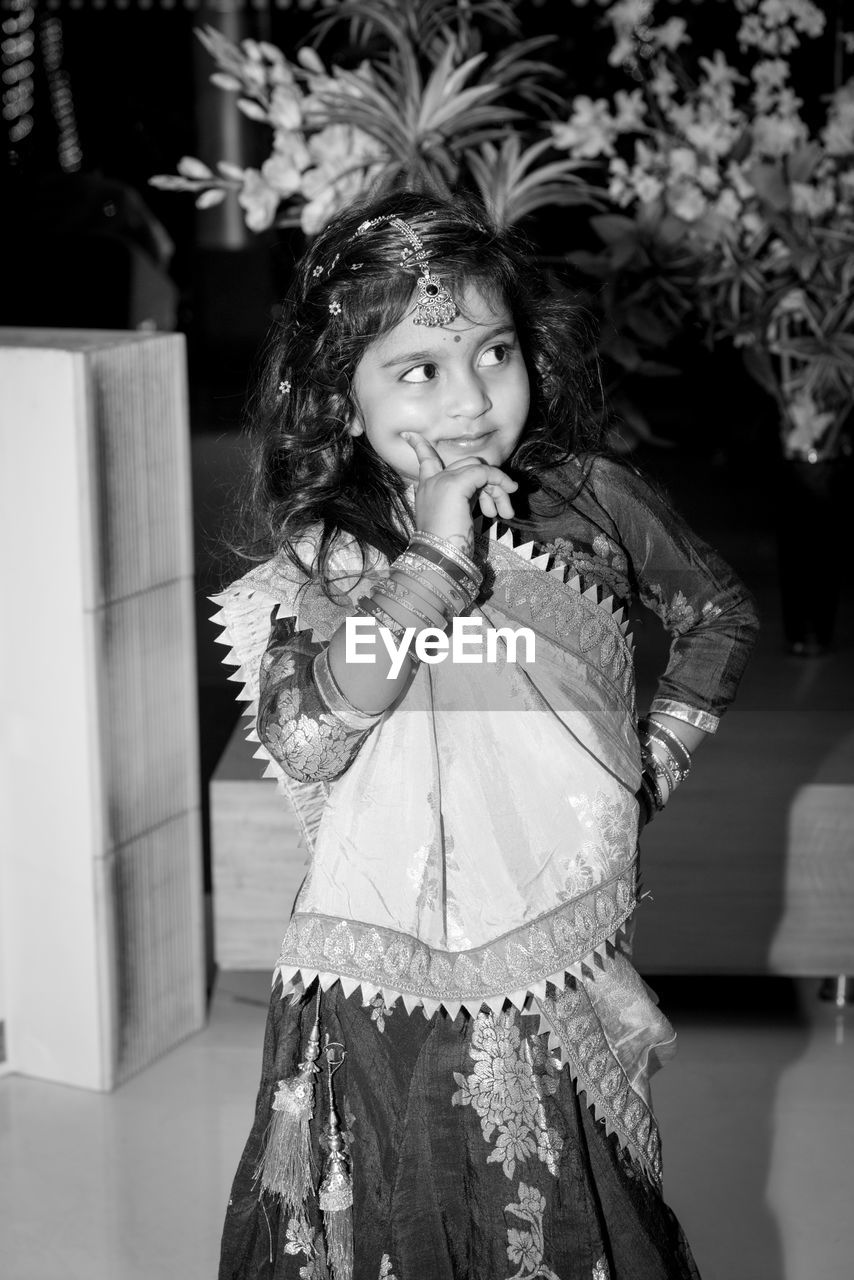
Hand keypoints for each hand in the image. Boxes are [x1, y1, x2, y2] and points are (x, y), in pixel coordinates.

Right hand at [400, 432, 517, 546]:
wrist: (438, 558)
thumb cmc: (445, 546)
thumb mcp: (453, 517)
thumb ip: (463, 499)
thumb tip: (484, 493)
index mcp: (425, 489)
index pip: (424, 460)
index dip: (419, 446)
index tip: (410, 434)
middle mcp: (431, 481)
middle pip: (466, 465)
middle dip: (488, 482)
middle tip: (498, 509)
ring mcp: (442, 480)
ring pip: (477, 468)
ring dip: (497, 488)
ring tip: (505, 512)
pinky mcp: (456, 484)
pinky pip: (484, 473)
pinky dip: (499, 482)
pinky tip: (506, 501)